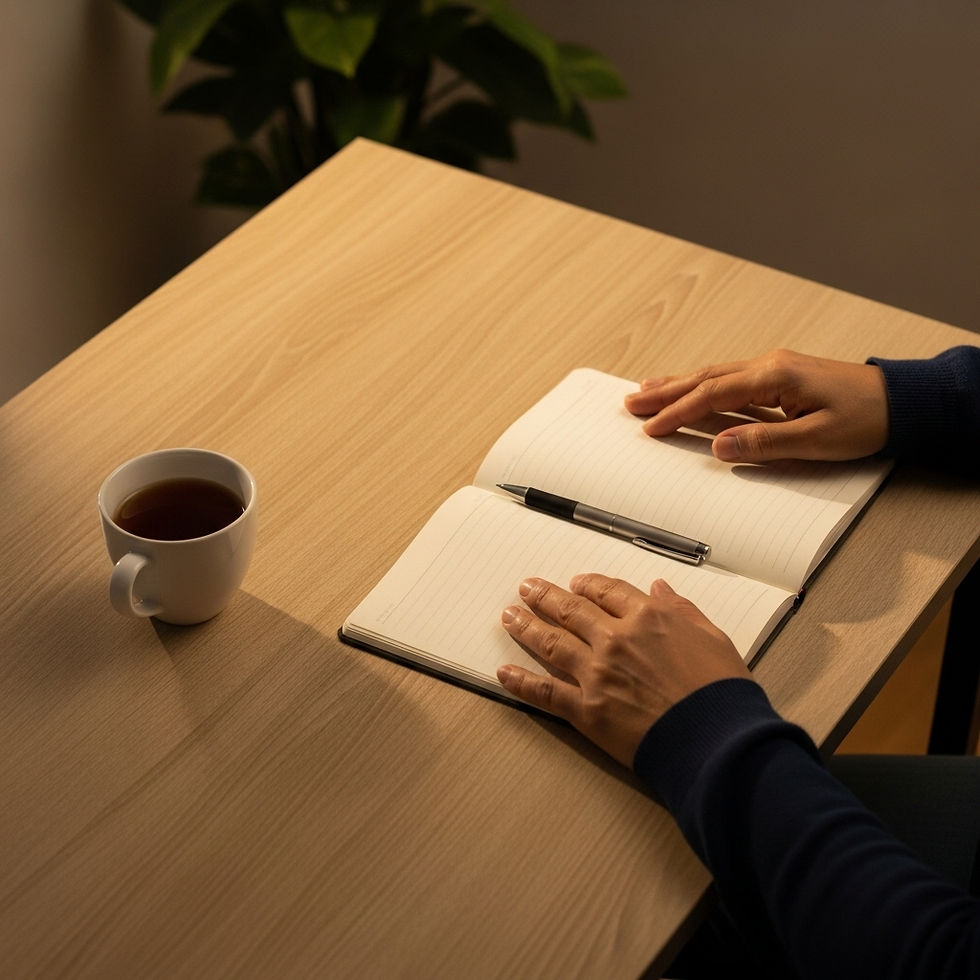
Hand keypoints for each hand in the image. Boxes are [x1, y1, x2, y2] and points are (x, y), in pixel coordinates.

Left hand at [497, 574, 750, 766]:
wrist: (715, 739)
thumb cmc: (722, 692)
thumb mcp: (713, 638)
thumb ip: (682, 611)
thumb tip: (661, 589)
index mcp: (649, 617)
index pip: (609, 591)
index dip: (589, 585)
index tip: (577, 583)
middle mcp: (616, 638)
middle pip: (571, 610)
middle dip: (546, 596)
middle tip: (527, 588)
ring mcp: (597, 673)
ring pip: (551, 642)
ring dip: (526, 626)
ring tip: (509, 615)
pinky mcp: (586, 709)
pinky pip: (545, 691)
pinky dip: (520, 681)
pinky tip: (504, 672)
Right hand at [624, 349, 888, 463]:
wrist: (902, 402)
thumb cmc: (867, 419)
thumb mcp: (817, 439)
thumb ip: (765, 442)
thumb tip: (721, 447)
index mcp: (775, 376)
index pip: (713, 395)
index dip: (678, 413)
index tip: (651, 427)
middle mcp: (769, 366)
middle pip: (704, 378)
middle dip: (665, 391)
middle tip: (631, 403)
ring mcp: (773, 369)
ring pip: (713, 375)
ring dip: (678, 384)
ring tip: (647, 392)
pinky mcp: (779, 377)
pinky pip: (729, 379)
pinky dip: (702, 385)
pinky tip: (691, 388)